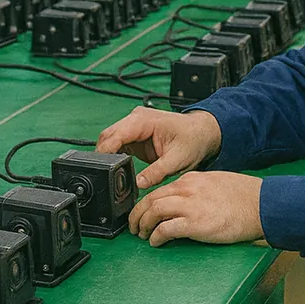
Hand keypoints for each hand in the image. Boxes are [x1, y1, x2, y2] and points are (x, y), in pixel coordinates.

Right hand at [96, 107, 221, 189]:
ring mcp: (134, 126)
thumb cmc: (193, 141)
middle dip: (104, 156)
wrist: (202, 133)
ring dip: (109, 157)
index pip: (116, 134)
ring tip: (114, 176)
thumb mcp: (177, 160)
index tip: (102, 170)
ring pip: (110, 140)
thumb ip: (156, 172)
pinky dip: (115, 157)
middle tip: (107, 178)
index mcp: (144, 120)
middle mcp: (135, 119)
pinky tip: (120, 170)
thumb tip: (138, 184)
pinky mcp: (135, 136)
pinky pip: (118, 145)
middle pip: (108, 136)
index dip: (106, 152)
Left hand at [129, 171, 263, 247]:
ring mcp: (191, 206)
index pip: (160, 189)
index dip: (146, 202)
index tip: (141, 212)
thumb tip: (183, 202)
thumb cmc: (243, 197)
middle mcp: (187, 189)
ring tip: (141, 234)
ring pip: (154, 211)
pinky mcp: (196, 224)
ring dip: (143, 224)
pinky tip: (155, 242)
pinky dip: (156, 236)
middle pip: (151, 198)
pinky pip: (167, 229)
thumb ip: (196, 190)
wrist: (261, 205)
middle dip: (138, 213)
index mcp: (191, 180)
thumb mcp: (214, 184)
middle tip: (133, 225)